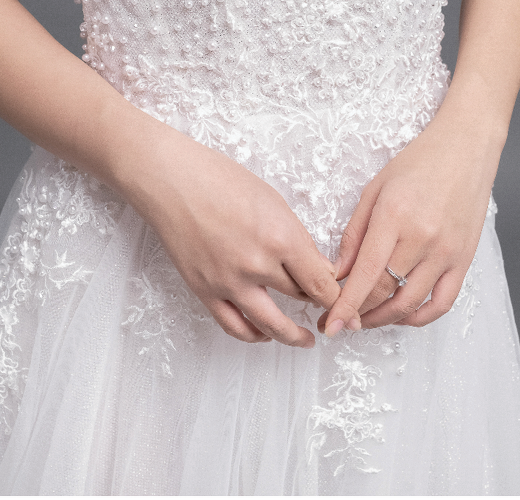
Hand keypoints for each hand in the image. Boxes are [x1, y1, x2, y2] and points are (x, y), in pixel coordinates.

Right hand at [129, 129, 341, 347]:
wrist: (171, 180)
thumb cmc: (220, 179)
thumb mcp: (273, 201)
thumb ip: (297, 238)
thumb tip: (317, 268)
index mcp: (281, 238)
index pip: (321, 282)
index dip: (339, 297)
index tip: (348, 302)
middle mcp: (258, 265)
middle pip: (300, 297)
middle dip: (318, 304)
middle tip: (330, 310)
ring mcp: (229, 282)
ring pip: (272, 324)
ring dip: (293, 336)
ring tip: (306, 339)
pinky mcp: (205, 291)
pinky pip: (234, 326)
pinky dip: (254, 335)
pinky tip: (264, 334)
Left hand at [318, 107, 504, 334]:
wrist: (466, 147)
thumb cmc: (418, 162)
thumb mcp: (375, 189)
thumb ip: (355, 233)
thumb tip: (338, 272)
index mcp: (394, 216)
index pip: (365, 274)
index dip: (345, 305)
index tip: (331, 325)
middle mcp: (421, 237)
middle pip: (385, 292)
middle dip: (358, 314)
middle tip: (341, 322)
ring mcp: (446, 251)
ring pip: (411, 304)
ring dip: (384, 320)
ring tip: (365, 320)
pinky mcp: (464, 259)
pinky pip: (442, 302)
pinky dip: (420, 317)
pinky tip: (402, 315)